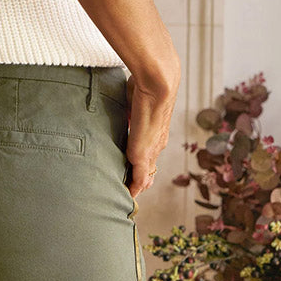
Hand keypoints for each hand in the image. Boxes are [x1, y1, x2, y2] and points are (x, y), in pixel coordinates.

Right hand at [124, 66, 179, 198]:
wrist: (157, 83)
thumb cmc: (144, 84)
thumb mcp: (132, 98)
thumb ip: (128, 106)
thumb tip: (123, 107)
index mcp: (154, 132)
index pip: (148, 156)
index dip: (141, 167)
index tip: (131, 176)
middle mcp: (156, 144)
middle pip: (148, 169)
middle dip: (140, 181)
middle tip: (129, 191)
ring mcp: (151, 151)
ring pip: (145, 176)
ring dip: (136, 186)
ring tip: (126, 196)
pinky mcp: (143, 155)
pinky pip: (138, 179)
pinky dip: (133, 189)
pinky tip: (127, 197)